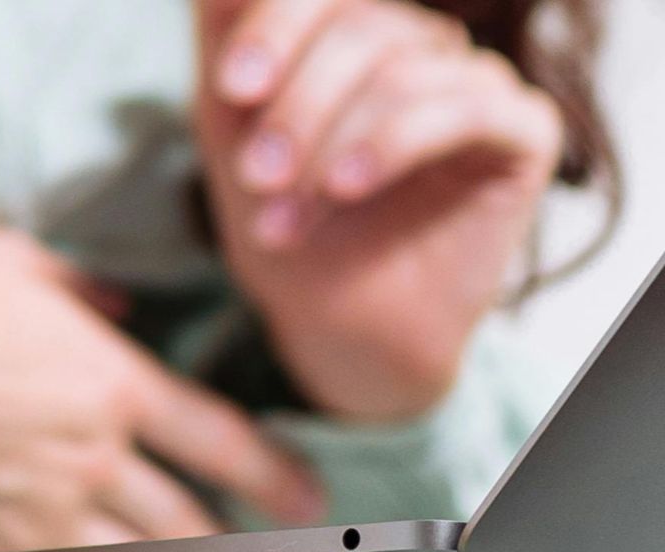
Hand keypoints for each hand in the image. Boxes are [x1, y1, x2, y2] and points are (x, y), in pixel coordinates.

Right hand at [0, 232, 324, 551]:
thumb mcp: (16, 264)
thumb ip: (81, 290)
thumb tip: (117, 303)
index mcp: (114, 383)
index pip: (222, 440)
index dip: (274, 474)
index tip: (305, 497)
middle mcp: (93, 457)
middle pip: (187, 519)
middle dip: (235, 544)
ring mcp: (40, 510)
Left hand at [195, 0, 563, 420]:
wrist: (334, 325)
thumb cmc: (282, 224)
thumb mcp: (231, 131)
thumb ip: (225, 43)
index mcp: (353, 33)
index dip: (276, 24)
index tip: (232, 89)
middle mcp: (419, 44)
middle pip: (361, 26)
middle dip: (296, 106)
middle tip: (255, 175)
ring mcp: (474, 82)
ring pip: (402, 73)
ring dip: (328, 149)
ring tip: (285, 220)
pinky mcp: (523, 131)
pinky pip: (466, 107)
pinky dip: (393, 144)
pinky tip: (348, 188)